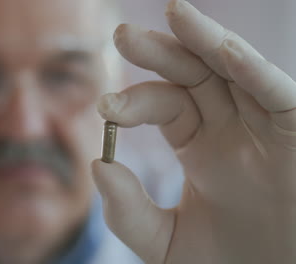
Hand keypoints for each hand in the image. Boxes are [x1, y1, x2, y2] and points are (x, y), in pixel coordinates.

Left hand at [92, 0, 295, 262]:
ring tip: (174, 11)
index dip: (134, 101)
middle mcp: (230, 127)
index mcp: (199, 144)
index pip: (163, 103)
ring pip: (234, 71)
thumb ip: (128, 212)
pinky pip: (278, 95)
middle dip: (160, 51)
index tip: (105, 106)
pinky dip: (255, 72)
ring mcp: (264, 128)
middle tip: (120, 35)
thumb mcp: (165, 244)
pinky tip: (224, 50)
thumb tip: (97, 165)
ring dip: (205, 40)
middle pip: (193, 74)